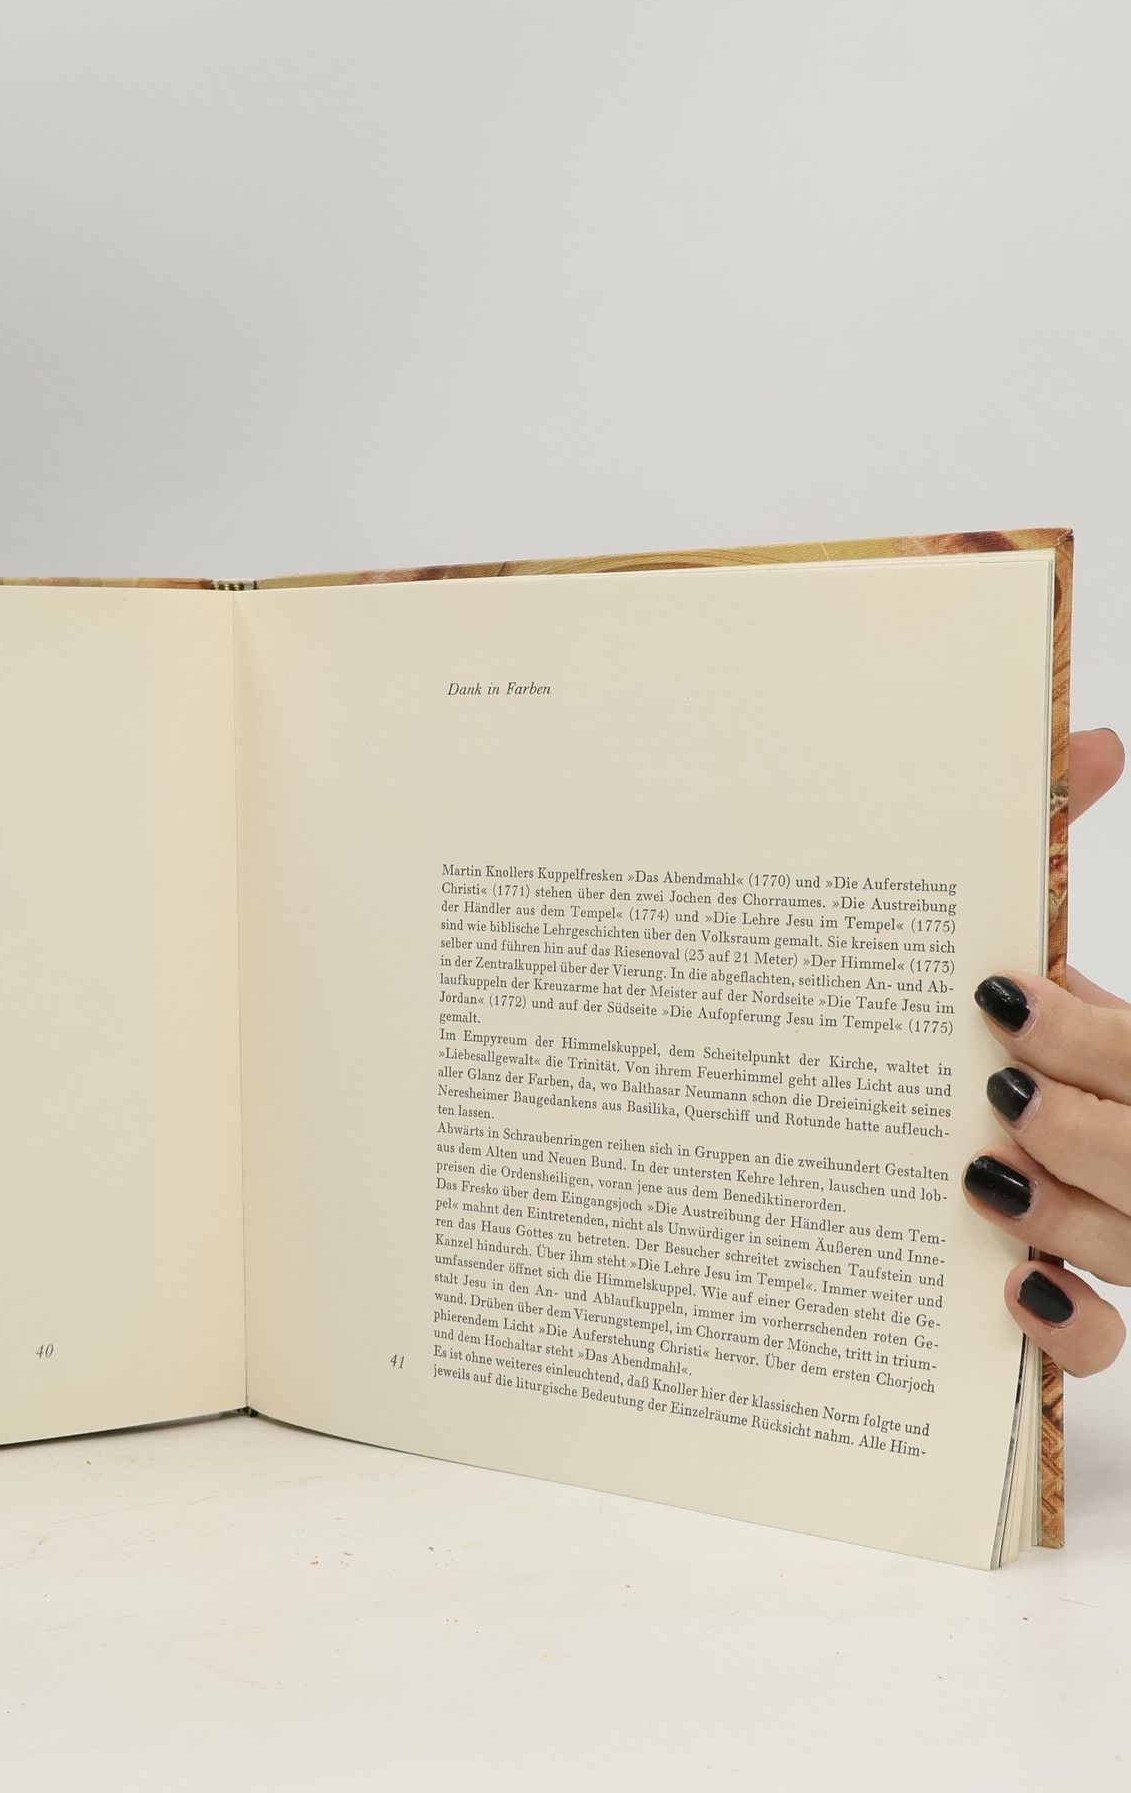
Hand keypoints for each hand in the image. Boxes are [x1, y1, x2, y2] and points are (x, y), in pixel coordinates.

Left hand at [962, 726, 1128, 1372]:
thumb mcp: (1038, 947)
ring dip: (1069, 1215)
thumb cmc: (1027, 1025)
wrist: (981, 1102)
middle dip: (1088, 1128)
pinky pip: (1099, 1345)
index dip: (1098, 1044)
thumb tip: (1091, 734)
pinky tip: (1012, 1285)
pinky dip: (1066, 1323)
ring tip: (985, 1176)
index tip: (1003, 1003)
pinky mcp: (1071, 1310)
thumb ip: (1059, 833)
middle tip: (1001, 1094)